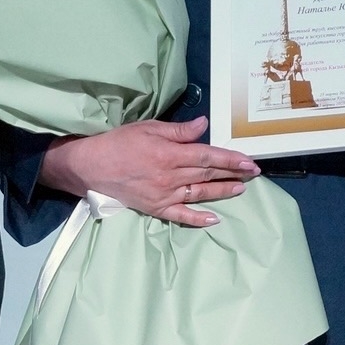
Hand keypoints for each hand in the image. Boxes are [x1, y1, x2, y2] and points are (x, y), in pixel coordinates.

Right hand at [38, 117, 258, 226]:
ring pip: (199, 194)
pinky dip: (198, 219)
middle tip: (253, 173)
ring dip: (222, 192)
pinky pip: (180, 216)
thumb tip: (204, 125)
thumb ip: (178, 130)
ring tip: (241, 189)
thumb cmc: (119, 142)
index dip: (230, 159)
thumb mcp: (148, 128)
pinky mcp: (155, 208)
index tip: (248, 161)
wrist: (91, 166)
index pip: (208, 156)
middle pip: (208, 175)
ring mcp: (164, 195)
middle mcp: (170, 176)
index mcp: (169, 153)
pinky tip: (214, 219)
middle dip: (233, 174)